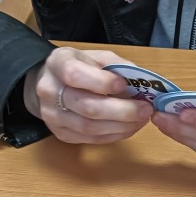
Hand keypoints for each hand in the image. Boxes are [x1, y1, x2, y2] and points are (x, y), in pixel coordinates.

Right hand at [23, 48, 151, 144]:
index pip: (75, 75)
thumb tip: (141, 84)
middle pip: (88, 107)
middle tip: (145, 109)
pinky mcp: (61, 134)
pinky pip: (91, 139)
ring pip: (90, 128)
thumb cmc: (78, 67)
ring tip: (141, 119)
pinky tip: (129, 128)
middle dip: (122, 111)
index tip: (125, 85)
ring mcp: (53, 116)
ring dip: (121, 126)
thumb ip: (116, 66)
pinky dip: (114, 135)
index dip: (103, 83)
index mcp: (57, 64)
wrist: (51, 84)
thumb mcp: (95, 56)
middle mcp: (49, 91)